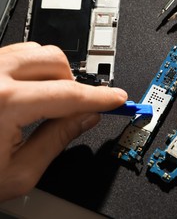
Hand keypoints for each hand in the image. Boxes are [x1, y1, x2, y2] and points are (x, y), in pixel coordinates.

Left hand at [0, 42, 126, 201]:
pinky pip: (14, 54)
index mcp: (3, 104)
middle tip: (77, 107)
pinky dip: (32, 69)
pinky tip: (29, 92)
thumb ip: (59, 139)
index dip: (100, 98)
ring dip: (54, 73)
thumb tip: (86, 118)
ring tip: (50, 101)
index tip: (117, 99)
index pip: (69, 95)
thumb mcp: (19, 173)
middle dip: (74, 83)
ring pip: (35, 51)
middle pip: (54, 61)